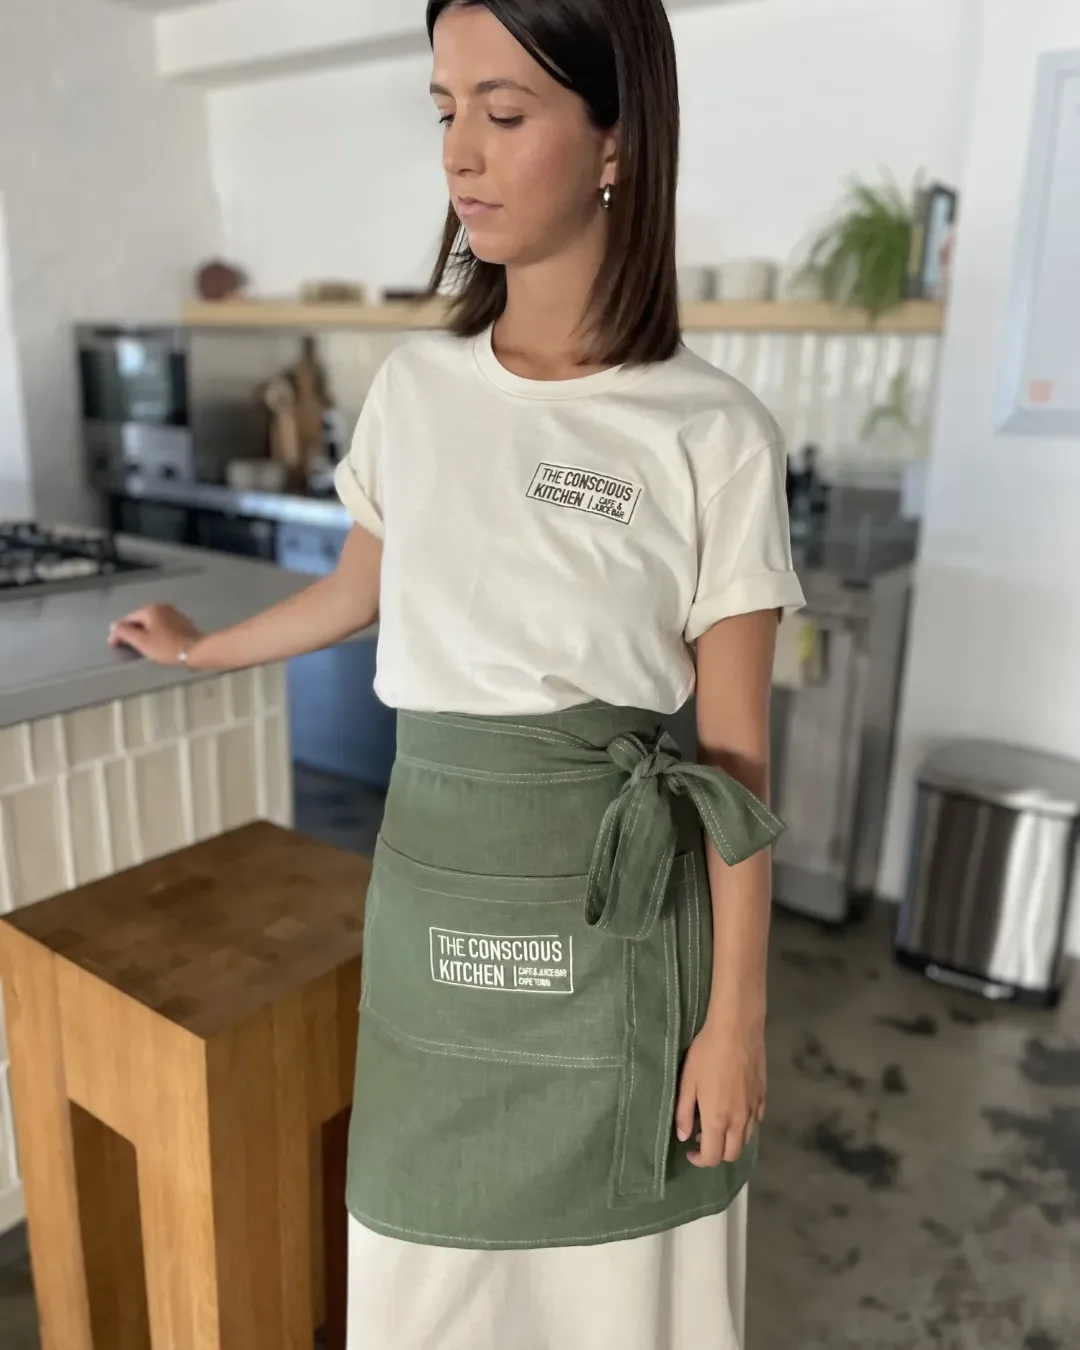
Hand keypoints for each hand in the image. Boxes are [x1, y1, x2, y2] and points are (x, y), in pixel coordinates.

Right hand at [108, 604, 201, 665]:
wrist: (196, 651)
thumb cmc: (166, 647)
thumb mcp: (141, 641)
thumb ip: (125, 632)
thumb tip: (114, 626)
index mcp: (151, 609)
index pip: (128, 618)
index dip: (118, 632)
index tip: (113, 643)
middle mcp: (162, 607)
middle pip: (141, 619)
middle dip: (131, 631)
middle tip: (124, 645)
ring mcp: (174, 614)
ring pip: (152, 623)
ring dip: (144, 632)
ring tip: (138, 645)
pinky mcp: (183, 623)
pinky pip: (163, 626)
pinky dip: (156, 633)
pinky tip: (156, 643)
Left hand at [675, 1010, 765, 1166]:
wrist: (736, 1030)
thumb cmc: (707, 1054)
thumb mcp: (688, 1082)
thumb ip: (684, 1113)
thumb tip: (684, 1136)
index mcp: (718, 1120)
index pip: (712, 1157)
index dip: (700, 1160)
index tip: (689, 1150)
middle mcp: (739, 1121)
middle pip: (732, 1154)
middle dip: (716, 1154)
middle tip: (702, 1138)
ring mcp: (754, 1109)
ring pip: (746, 1140)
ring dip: (731, 1141)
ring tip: (717, 1124)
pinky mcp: (763, 1096)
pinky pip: (756, 1122)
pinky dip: (745, 1126)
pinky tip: (734, 1111)